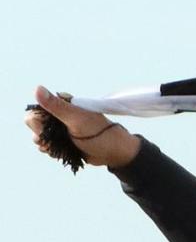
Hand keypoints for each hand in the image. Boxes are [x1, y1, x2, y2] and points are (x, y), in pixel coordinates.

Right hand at [25, 86, 140, 167]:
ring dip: (48, 146)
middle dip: (43, 136)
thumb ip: (57, 106)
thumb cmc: (99, 133)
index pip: (34, 112)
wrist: (115, 152)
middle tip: (59, 139)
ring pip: (39, 138)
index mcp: (61, 105)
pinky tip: (64, 153)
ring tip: (63, 147)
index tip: (52, 129)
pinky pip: (48, 147)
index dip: (38, 124)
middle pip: (34, 126)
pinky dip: (53, 152)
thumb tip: (37, 88)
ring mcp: (60, 129)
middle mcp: (58, 115)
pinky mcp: (63, 141)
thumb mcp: (77, 119)